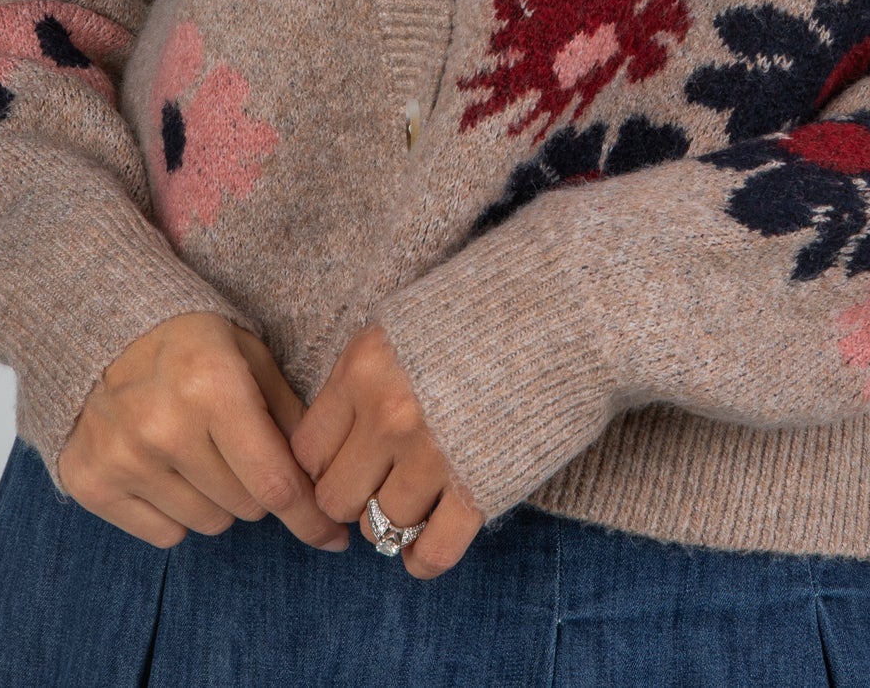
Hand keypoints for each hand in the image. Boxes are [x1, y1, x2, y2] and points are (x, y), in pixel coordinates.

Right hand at [60, 311, 349, 551]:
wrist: (102, 330)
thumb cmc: (191, 341)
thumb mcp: (251, 355)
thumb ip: (290, 414)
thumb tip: (323, 480)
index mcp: (213, 387)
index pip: (274, 481)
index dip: (310, 517)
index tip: (334, 539)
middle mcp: (165, 427)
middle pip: (245, 507)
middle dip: (257, 486)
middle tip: (241, 448)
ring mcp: (122, 458)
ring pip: (207, 524)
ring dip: (217, 499)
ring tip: (199, 451)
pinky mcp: (90, 482)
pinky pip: (164, 535)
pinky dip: (176, 512)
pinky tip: (166, 468)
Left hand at [293, 323, 483, 578]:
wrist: (561, 312)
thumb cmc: (480, 312)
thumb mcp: (402, 325)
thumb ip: (363, 378)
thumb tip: (336, 433)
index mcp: (364, 369)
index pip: (308, 451)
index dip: (324, 463)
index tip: (346, 458)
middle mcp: (389, 416)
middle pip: (336, 498)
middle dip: (354, 496)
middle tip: (379, 482)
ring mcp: (433, 456)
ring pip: (379, 529)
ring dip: (392, 523)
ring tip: (412, 502)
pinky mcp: (478, 488)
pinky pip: (431, 552)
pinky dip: (424, 558)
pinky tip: (427, 541)